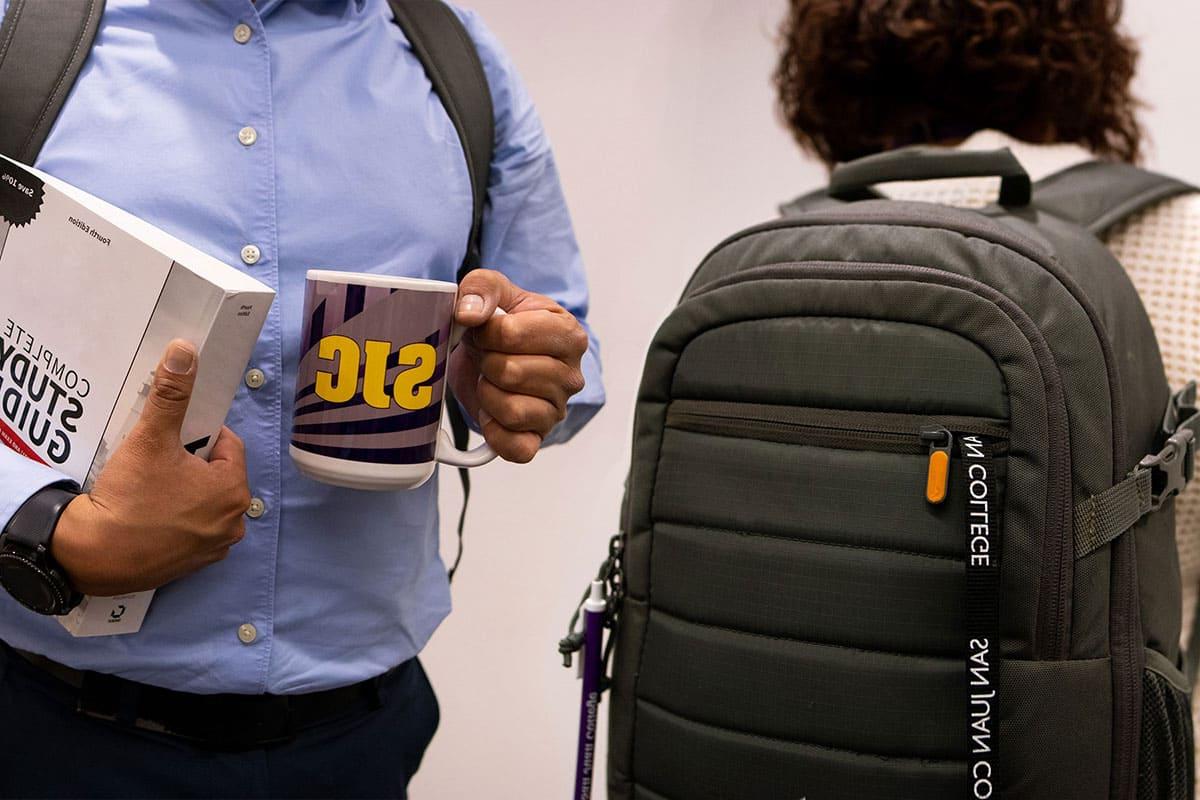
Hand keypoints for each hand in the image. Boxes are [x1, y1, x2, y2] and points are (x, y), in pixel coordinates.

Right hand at [50, 340, 251, 595]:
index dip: (200, 433)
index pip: (227, 444)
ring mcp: (214, 547)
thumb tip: (185, 350)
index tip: (174, 434)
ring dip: (185, 491)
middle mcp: (234, 522)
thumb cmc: (129, 497)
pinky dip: (176, 518)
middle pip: (217, 474)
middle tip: (158, 459)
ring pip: (204, 502)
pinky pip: (191, 528)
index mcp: (235, 490)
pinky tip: (149, 512)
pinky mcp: (193, 564)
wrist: (95, 555)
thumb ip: (171, 394)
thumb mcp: (151, 438)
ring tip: (151, 485)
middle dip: (192, 463)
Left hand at [449, 270, 588, 462]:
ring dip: (488, 394)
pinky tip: (491, 412)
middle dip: (486, 362)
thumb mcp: (494, 291)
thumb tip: (469, 314)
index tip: (486, 330)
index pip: (510, 333)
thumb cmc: (502, 324)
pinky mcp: (538, 439)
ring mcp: (557, 411)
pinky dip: (495, 432)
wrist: (495, 356)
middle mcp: (571, 376)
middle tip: (488, 357)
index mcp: (569, 334)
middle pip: (510, 372)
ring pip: (511, 411)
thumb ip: (481, 287)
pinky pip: (516, 448)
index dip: (485, 332)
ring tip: (492, 381)